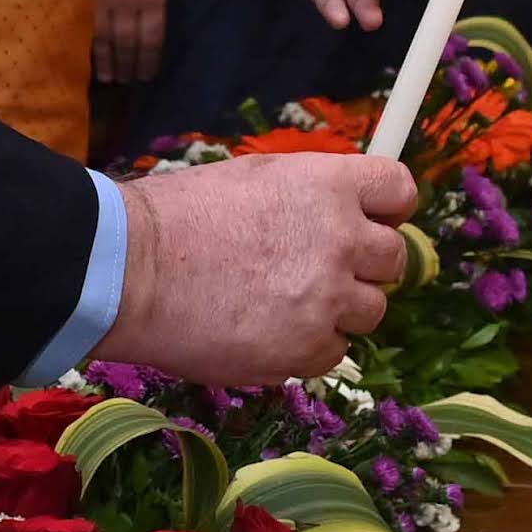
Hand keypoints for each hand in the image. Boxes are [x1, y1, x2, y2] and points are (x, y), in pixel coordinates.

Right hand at [101, 149, 418, 386]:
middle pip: (393, 259)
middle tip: (319, 271)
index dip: (388, 209)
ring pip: (371, 310)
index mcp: (329, 184)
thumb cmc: (178, 217)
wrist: (131, 270)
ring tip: (286, 305)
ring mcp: (329, 298)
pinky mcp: (308, 348)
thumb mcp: (255, 179)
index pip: (400, 191)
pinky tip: (267, 332)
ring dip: (339, 310)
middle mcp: (342, 238)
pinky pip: (335, 352)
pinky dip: (309, 347)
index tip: (372, 221)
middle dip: (363, 265)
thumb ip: (309, 196)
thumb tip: (340, 214)